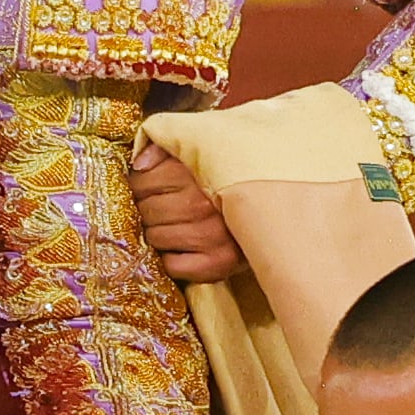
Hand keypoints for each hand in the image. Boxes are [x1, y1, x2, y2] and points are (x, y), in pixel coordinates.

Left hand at [131, 142, 245, 283]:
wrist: (276, 208)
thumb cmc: (231, 178)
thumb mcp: (201, 153)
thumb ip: (165, 149)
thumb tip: (138, 164)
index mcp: (190, 174)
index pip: (140, 182)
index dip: (140, 185)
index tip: (150, 188)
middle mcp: (198, 206)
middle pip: (145, 211)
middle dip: (147, 209)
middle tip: (161, 208)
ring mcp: (208, 237)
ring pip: (155, 238)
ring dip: (158, 233)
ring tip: (173, 226)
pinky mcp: (217, 264)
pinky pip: (172, 265)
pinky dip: (171, 259)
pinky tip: (183, 247)